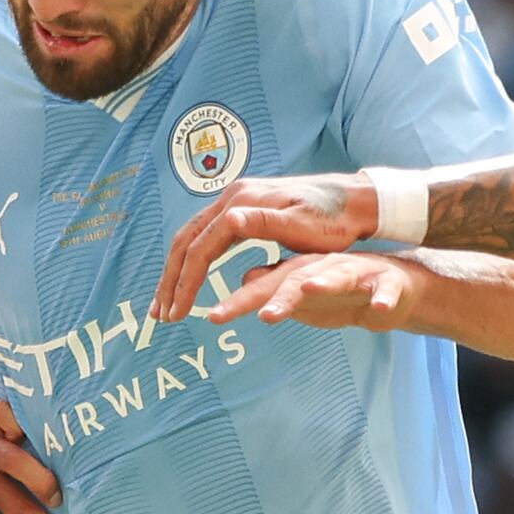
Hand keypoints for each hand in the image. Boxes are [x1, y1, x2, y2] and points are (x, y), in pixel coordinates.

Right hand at [151, 172, 376, 320]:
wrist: (353, 200)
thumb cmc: (333, 221)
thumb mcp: (303, 227)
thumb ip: (266, 224)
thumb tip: (231, 217)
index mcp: (242, 204)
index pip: (200, 248)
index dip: (185, 283)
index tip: (177, 314)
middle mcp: (232, 197)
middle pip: (186, 241)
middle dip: (170, 280)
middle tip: (160, 316)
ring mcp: (235, 200)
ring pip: (191, 238)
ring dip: (176, 271)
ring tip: (166, 303)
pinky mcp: (242, 208)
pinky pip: (205, 236)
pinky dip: (191, 261)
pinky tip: (188, 279)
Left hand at [199, 249, 419, 331]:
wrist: (392, 285)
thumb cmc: (340, 290)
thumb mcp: (302, 295)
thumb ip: (273, 290)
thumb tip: (241, 283)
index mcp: (299, 272)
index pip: (263, 287)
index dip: (239, 301)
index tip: (213, 317)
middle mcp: (323, 268)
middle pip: (295, 280)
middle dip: (278, 296)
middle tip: (262, 314)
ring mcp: (355, 273)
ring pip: (338, 275)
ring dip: (325, 282)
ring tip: (310, 289)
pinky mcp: (385, 283)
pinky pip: (384, 290)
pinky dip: (382, 297)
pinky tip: (379, 307)